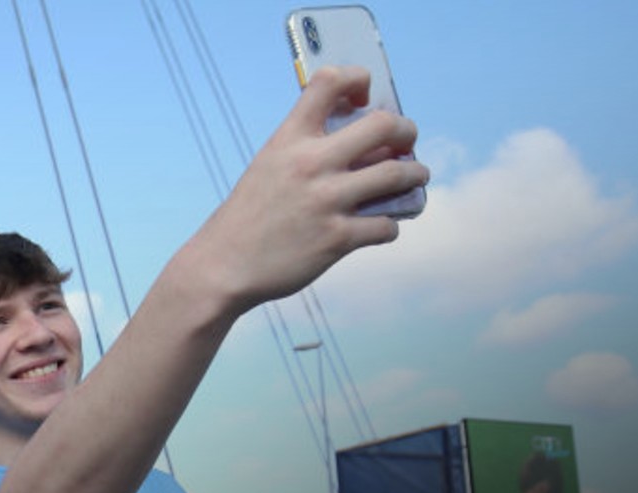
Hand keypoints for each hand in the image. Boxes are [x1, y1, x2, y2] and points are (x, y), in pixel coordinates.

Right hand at [185, 65, 429, 311]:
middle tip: (407, 141)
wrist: (222, 267)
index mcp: (289, 139)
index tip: (363, 99)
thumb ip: (305, 148)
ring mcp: (326, 201)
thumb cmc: (248, 217)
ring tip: (415, 176)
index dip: (357, 80)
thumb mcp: (268, 166)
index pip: (329, 81)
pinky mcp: (336, 238)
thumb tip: (359, 140)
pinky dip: (391, 226)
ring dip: (415, 174)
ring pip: (397, 174)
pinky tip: (381, 227)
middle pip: (384, 124)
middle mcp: (310, 163)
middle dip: (406, 130)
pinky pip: (386, 225)